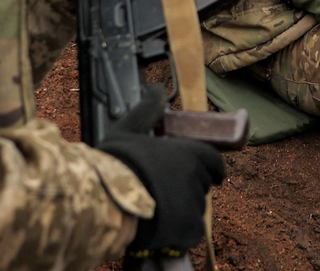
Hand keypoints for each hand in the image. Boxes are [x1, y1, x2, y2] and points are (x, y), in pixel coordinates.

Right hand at [98, 86, 225, 255]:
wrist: (105, 200)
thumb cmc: (116, 163)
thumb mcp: (128, 129)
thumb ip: (147, 111)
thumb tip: (157, 89)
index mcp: (188, 153)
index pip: (214, 161)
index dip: (212, 167)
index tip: (210, 172)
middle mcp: (196, 178)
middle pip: (202, 184)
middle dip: (189, 185)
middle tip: (166, 187)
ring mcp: (193, 207)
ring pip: (194, 208)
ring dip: (182, 208)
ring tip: (156, 206)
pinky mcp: (187, 232)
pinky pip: (189, 231)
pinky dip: (178, 230)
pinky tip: (158, 225)